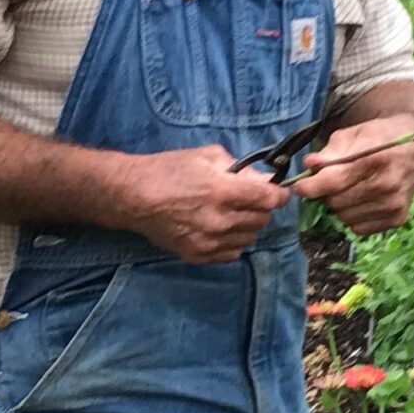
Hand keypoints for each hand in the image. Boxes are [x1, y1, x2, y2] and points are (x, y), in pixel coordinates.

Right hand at [108, 144, 294, 261]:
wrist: (134, 196)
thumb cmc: (168, 170)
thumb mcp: (206, 156)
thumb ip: (240, 169)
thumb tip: (265, 180)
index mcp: (224, 192)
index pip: (269, 200)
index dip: (279, 195)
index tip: (278, 193)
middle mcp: (220, 221)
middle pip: (262, 220)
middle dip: (260, 208)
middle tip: (248, 200)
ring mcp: (209, 242)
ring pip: (249, 238)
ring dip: (246, 226)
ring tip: (230, 214)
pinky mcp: (198, 256)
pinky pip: (232, 253)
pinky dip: (232, 242)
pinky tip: (219, 229)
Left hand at [295, 115, 413, 233]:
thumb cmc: (379, 138)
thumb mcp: (354, 134)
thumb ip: (330, 151)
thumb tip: (309, 165)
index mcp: (375, 158)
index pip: (334, 181)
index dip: (311, 186)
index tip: (299, 187)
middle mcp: (387, 184)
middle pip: (337, 202)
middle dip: (326, 194)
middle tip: (331, 183)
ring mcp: (394, 204)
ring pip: (345, 218)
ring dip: (339, 206)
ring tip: (349, 190)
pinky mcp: (397, 218)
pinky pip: (359, 228)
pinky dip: (354, 217)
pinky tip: (362, 200)